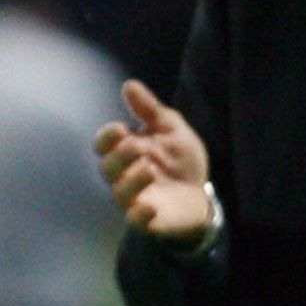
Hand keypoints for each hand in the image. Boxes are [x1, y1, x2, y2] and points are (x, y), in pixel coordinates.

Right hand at [92, 79, 213, 245]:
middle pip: (109, 168)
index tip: (120, 128)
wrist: (201, 194)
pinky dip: (139, 216)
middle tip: (136, 147)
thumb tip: (129, 84)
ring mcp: (135, 199)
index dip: (107, 137)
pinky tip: (149, 207)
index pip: (104, 144)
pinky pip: (136, 221)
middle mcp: (124, 176)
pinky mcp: (149, 221)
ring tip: (149, 170)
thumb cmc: (180, 159)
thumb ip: (150, 110)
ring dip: (132, 181)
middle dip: (120, 156)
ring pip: (121, 193)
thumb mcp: (171, 129)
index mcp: (125, 151)